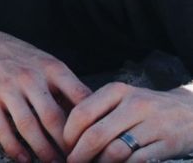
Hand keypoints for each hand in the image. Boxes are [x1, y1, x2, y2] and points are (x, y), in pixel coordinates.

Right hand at [0, 31, 92, 161]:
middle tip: (76, 161)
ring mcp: (6, 88)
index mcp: (52, 68)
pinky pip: (2, 129)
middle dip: (67, 145)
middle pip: (53, 118)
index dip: (90, 123)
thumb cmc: (23, 61)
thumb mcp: (49, 64)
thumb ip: (69, 88)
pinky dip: (14, 148)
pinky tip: (24, 160)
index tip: (95, 142)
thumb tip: (94, 119)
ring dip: (43, 151)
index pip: (80, 98)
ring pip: (28, 127)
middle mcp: (29, 77)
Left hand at [64, 82, 192, 161]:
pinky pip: (137, 161)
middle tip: (73, 162)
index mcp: (117, 91)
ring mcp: (153, 124)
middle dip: (79, 154)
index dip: (68, 134)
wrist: (190, 112)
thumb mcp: (122, 100)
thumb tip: (69, 137)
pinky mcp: (168, 143)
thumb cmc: (146, 108)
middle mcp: (135, 104)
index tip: (65, 146)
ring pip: (115, 151)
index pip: (82, 113)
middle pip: (95, 135)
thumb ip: (98, 112)